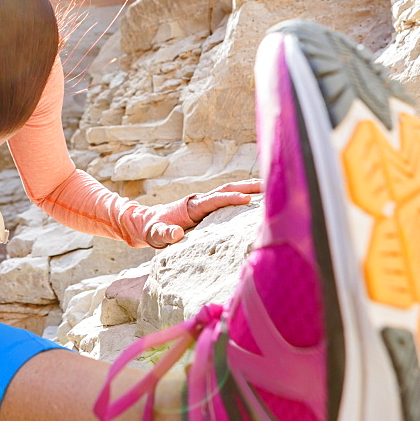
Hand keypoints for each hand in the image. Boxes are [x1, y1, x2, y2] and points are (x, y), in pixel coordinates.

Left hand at [146, 179, 262, 247]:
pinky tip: (258, 198)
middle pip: (226, 189)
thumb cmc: (154, 229)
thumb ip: (165, 234)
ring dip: (247, 187)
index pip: (214, 200)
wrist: (150, 223)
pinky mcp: (208, 208)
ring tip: (269, 187)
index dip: (229, 199)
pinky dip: (242, 194)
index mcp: (191, 206)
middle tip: (267, 186)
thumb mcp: (156, 234)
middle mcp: (200, 201)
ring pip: (229, 191)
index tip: (246, 199)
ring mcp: (205, 203)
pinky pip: (227, 199)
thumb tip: (176, 234)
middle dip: (245, 186)